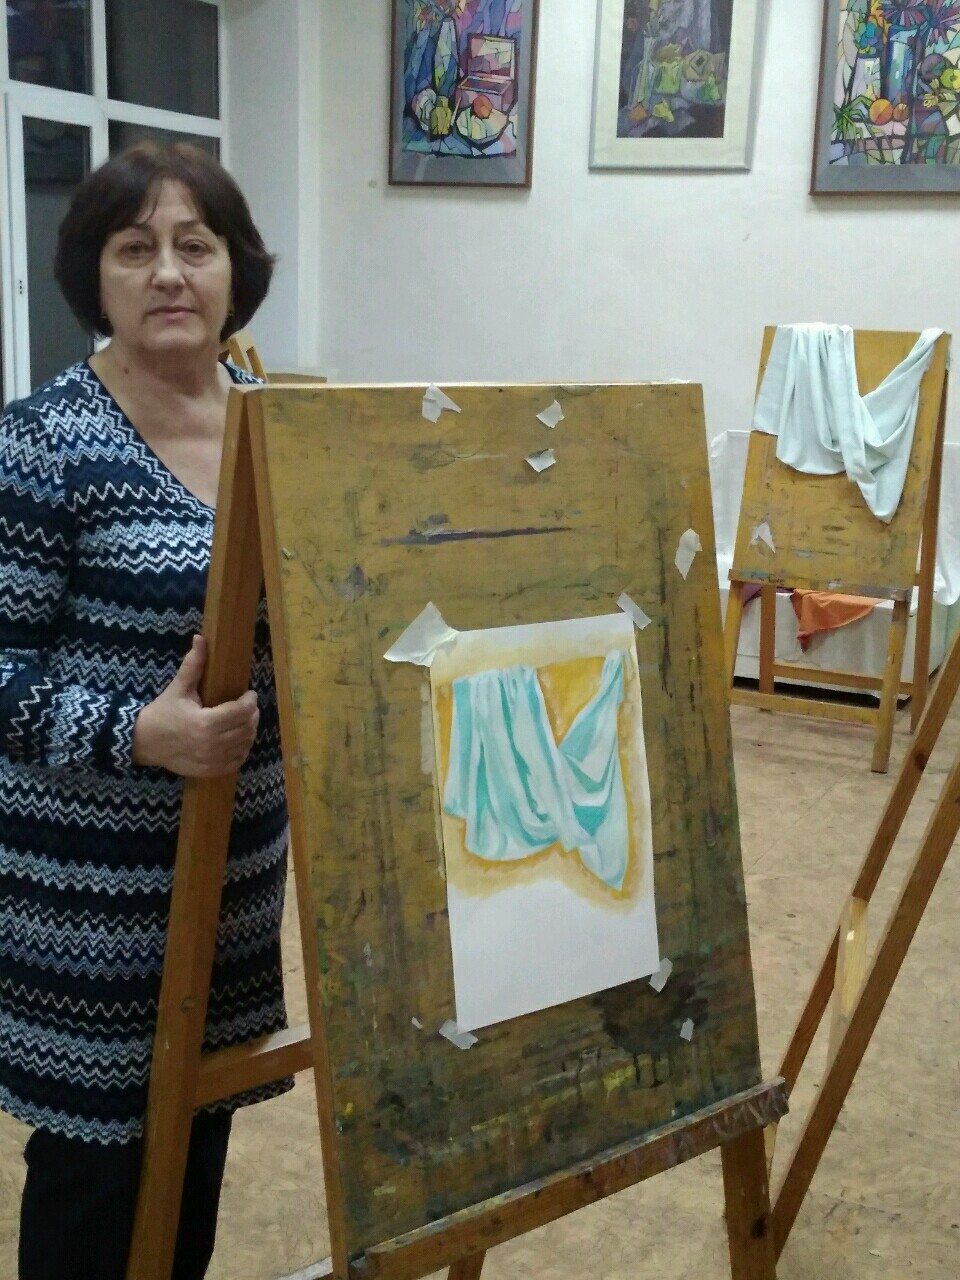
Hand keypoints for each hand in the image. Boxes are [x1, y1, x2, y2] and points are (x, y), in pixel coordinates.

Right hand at [131, 635, 259, 776]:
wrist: (143, 742)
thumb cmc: (162, 713)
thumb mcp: (178, 688)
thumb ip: (193, 665)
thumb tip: (201, 638)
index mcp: (204, 723)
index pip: (241, 712)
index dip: (250, 701)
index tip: (249, 694)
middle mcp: (210, 744)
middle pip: (247, 728)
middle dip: (252, 715)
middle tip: (248, 706)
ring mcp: (211, 760)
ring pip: (245, 745)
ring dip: (249, 731)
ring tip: (244, 720)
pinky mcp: (209, 771)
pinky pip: (236, 762)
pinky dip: (241, 750)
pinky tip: (237, 739)